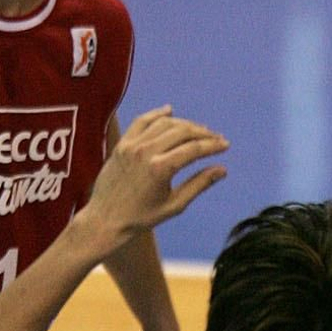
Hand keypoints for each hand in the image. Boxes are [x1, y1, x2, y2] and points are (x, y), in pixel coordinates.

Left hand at [83, 108, 227, 247]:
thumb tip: (222, 169)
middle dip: (203, 133)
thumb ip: (199, 184)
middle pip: (182, 132)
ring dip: (184, 124)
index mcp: (161, 169)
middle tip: (215, 138)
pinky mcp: (122, 144)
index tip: (225, 144)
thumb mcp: (175, 205)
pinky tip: (169, 111)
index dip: (213, 145)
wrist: (105, 219)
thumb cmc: (142, 217)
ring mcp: (132, 145)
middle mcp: (146, 152)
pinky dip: (156, 114)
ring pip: (164, 124)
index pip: (194, 149)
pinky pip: (141, 121)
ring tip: (198, 130)